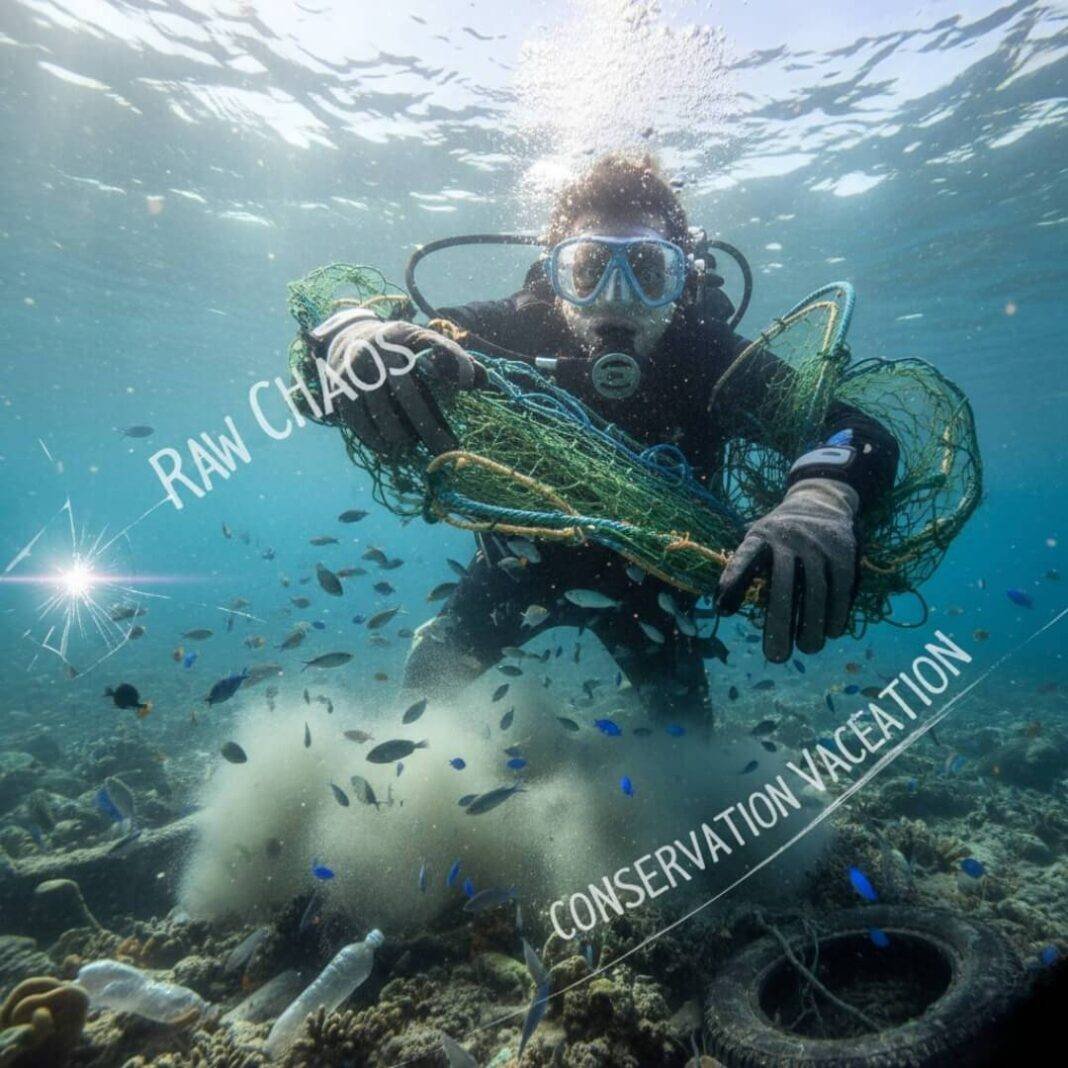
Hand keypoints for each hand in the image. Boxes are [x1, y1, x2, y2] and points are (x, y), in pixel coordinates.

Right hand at [310, 310, 481, 455]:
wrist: (347, 338)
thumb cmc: (397, 349)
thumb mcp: (422, 343)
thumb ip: (452, 359)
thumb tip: (483, 381)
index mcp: (404, 335)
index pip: (435, 344)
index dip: (455, 361)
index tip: (471, 382)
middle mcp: (378, 349)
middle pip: (407, 392)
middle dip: (428, 425)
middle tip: (447, 449)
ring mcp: (356, 369)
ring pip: (382, 411)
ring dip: (401, 434)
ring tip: (413, 445)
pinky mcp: (340, 389)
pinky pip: (358, 421)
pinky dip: (374, 439)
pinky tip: (388, 449)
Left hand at [716, 479, 859, 662]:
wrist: (821, 501)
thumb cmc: (779, 533)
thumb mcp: (758, 538)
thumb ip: (745, 567)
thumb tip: (723, 609)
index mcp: (760, 536)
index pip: (745, 556)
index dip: (734, 579)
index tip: (722, 608)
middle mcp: (789, 538)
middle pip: (784, 583)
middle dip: (780, 622)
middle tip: (776, 657)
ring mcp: (818, 544)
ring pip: (816, 589)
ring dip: (812, 624)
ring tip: (807, 649)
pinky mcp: (843, 552)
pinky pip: (841, 587)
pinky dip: (837, 611)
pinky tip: (832, 632)